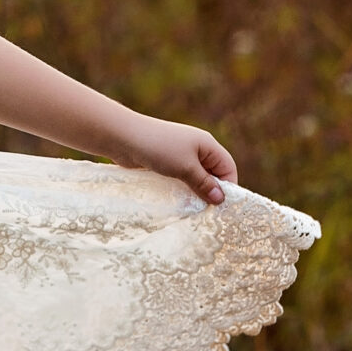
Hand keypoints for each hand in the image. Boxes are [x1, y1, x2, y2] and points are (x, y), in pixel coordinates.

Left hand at [118, 114, 237, 206]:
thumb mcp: (185, 168)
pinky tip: (179, 203)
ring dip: (195, 192)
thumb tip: (221, 199)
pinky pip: (180, 178)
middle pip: (213, 173)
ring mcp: (180, 155)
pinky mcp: (166, 163)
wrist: (123, 137)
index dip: (228, 186)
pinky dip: (182, 189)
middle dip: (211, 191)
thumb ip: (203, 184)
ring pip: (195, 178)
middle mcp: (197, 149)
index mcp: (207, 145)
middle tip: (207, 213)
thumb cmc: (159, 149)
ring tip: (193, 211)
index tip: (222, 207)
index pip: (228, 167)